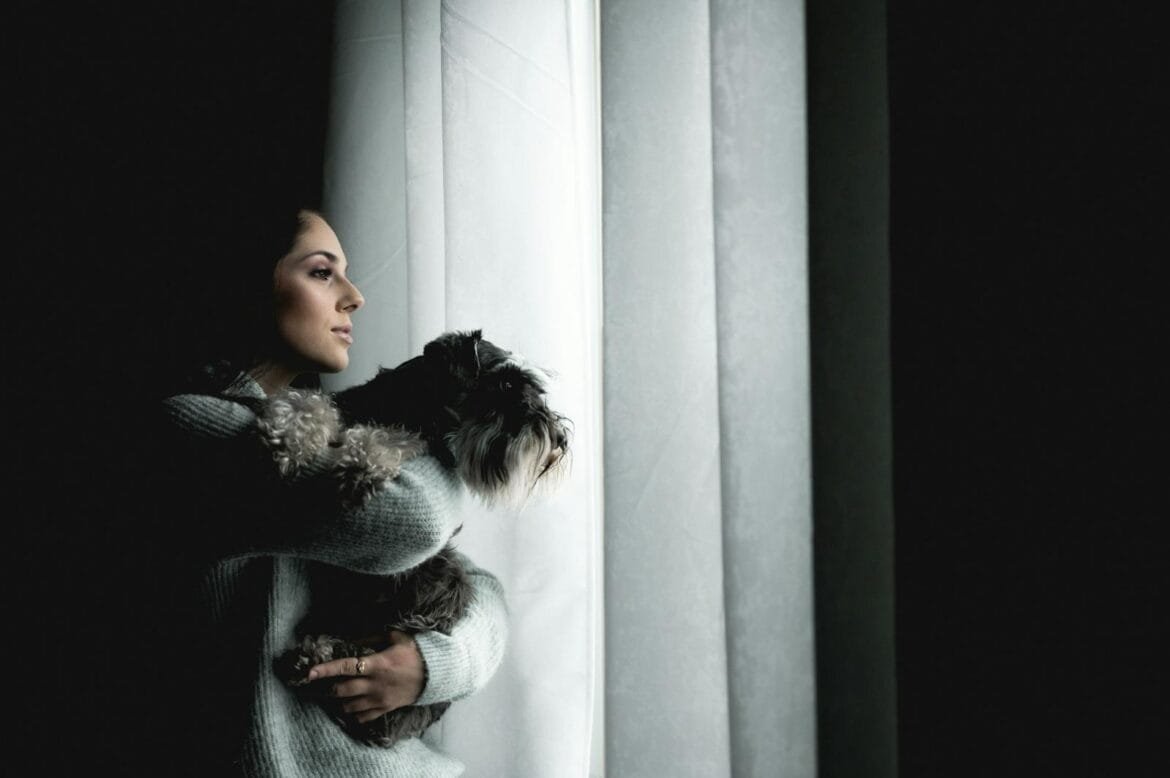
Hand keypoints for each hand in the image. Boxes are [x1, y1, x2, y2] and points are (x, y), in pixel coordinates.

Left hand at [306, 631, 425, 722]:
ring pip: (350, 706)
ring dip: (339, 702)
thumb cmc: (415, 652)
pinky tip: (349, 708)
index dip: (326, 669)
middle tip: (319, 685)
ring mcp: (380, 699)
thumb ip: (373, 637)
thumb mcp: (396, 637)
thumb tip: (352, 640)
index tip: (309, 673)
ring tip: (335, 695)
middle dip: (328, 688)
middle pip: (343, 690)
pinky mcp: (386, 708)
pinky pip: (363, 717)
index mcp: (377, 664)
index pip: (346, 667)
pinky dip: (353, 714)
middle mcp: (375, 684)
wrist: (436, 673)